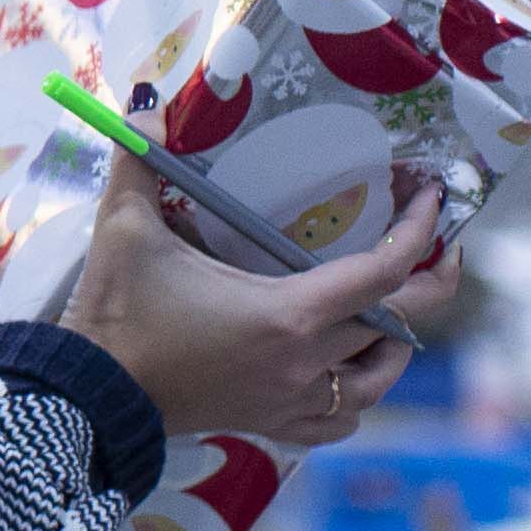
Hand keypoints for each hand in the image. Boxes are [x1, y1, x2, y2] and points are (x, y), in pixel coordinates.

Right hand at [54, 153, 457, 450]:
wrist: (90, 395)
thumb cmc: (116, 311)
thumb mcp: (124, 227)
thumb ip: (140, 160)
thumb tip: (150, 105)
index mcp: (288, 313)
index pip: (383, 273)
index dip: (419, 233)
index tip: (434, 199)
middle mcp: (305, 362)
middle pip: (399, 326)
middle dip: (428, 282)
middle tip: (440, 248)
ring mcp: (292, 401)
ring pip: (379, 380)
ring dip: (395, 344)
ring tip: (390, 311)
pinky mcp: (272, 425)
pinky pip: (340, 421)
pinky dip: (356, 397)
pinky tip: (345, 376)